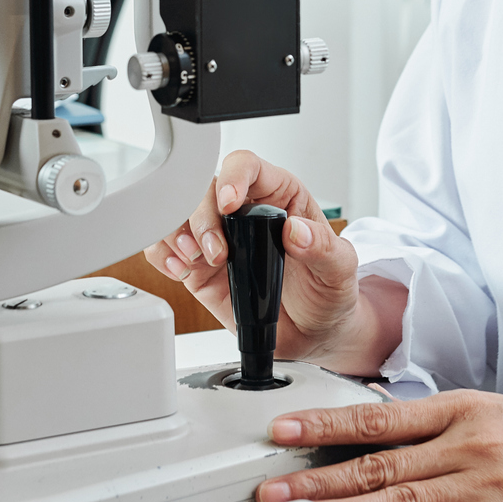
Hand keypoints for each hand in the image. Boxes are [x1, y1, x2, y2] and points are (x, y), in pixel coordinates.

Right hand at [142, 149, 402, 375]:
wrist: (313, 334)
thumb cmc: (327, 291)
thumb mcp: (339, 268)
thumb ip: (323, 246)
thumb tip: (297, 229)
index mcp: (279, 196)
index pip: (247, 167)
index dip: (233, 177)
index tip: (229, 203)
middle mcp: (243, 211)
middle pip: (204, 189)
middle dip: (201, 218)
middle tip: (215, 252)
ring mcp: (218, 238)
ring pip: (178, 214)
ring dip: (176, 234)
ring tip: (194, 260)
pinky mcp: (198, 266)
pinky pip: (166, 247)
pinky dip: (163, 254)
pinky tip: (180, 269)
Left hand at [253, 391, 502, 501]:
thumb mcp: (493, 412)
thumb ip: (438, 424)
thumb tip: (380, 431)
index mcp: (459, 409)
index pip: (377, 419)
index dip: (325, 425)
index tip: (284, 431)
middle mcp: (466, 442)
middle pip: (378, 461)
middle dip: (318, 476)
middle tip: (272, 488)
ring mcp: (486, 482)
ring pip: (403, 497)